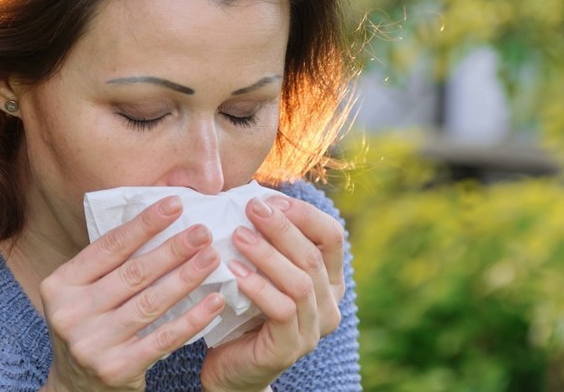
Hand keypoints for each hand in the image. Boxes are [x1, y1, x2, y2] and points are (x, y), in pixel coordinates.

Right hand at [38, 196, 224, 390]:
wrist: (76, 387)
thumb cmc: (89, 326)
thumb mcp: (83, 293)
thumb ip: (109, 265)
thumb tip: (160, 221)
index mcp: (60, 285)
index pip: (109, 247)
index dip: (144, 224)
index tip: (175, 204)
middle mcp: (71, 314)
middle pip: (133, 274)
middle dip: (173, 249)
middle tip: (203, 231)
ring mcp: (92, 344)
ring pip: (150, 303)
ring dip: (186, 278)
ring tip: (211, 258)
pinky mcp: (116, 369)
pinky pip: (163, 339)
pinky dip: (192, 319)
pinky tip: (214, 301)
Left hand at [200, 195, 345, 391]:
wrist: (231, 369)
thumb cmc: (244, 312)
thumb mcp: (262, 272)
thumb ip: (267, 241)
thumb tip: (252, 195)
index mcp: (329, 279)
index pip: (331, 235)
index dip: (303, 213)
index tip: (268, 199)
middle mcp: (330, 304)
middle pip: (313, 255)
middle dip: (281, 227)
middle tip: (250, 207)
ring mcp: (314, 329)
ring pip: (301, 282)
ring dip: (268, 254)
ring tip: (238, 235)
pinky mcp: (292, 347)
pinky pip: (282, 310)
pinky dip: (258, 287)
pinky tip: (234, 271)